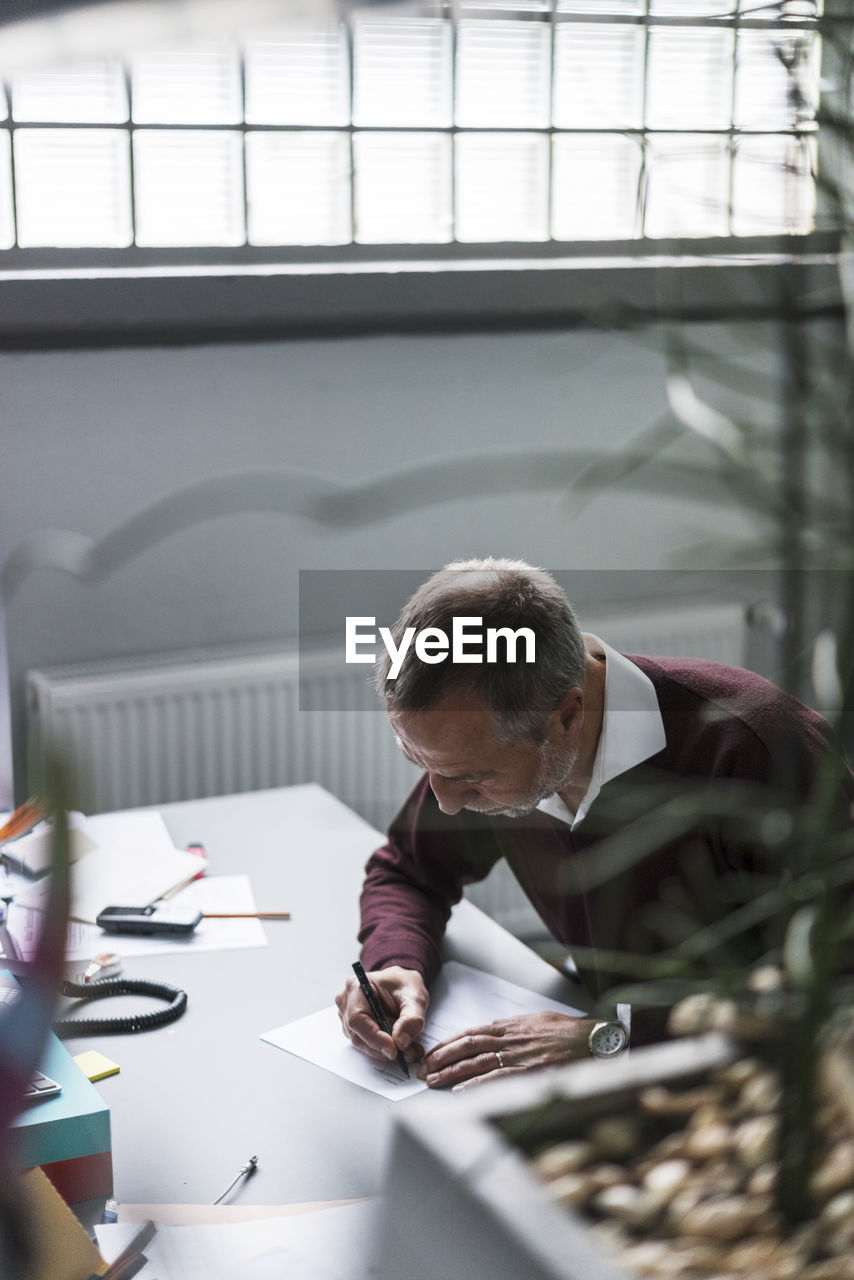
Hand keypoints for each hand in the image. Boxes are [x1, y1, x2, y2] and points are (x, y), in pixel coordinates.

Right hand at [335, 965, 428, 1064]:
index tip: (394, 1050)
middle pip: (358, 1035)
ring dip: (385, 1050)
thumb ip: (412, 1018)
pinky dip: (384, 1049)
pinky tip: (401, 1045)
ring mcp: (347, 1017)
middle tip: (409, 1053)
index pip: (357, 1019)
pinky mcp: (354, 1029)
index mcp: (356, 987)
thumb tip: (401, 1042)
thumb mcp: (415, 996)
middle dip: (384, 1048)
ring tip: (410, 1049)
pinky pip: (366, 1044)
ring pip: (362, 1043)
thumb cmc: (404, 985)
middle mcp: (346, 1003)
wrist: (402, 985)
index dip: (374, 1037)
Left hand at [416, 1012, 596, 1091]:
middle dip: (441, 1056)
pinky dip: (475, 1085)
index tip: (431, 1051)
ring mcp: (517, 1056)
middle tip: (421, 1067)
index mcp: (510, 1026)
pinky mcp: (528, 1072)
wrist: (593, 1040)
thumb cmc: (568, 1032)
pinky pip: (495, 1079)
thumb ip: (514, 1026)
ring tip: (430, 1080)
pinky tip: (459, 1091)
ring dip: (450, 1071)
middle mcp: (509, 1039)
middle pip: (466, 1045)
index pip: (470, 1032)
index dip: (448, 1042)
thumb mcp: (537, 1020)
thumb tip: (496, 1028)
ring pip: (475, 1062)